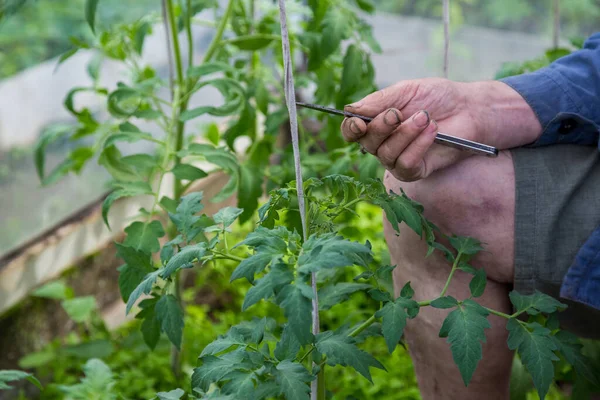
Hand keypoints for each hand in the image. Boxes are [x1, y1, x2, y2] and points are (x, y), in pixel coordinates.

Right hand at [341, 78, 540, 180]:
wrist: (469, 108)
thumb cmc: (437, 97)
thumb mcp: (406, 90)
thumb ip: (378, 101)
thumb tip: (350, 110)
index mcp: (376, 121)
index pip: (351, 131)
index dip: (351, 129)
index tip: (360, 122)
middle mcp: (382, 142)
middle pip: (367, 142)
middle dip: (382, 126)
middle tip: (399, 113)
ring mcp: (397, 158)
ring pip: (386, 154)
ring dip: (405, 134)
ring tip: (425, 117)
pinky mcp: (415, 170)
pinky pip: (405, 164)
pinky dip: (418, 146)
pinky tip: (432, 131)